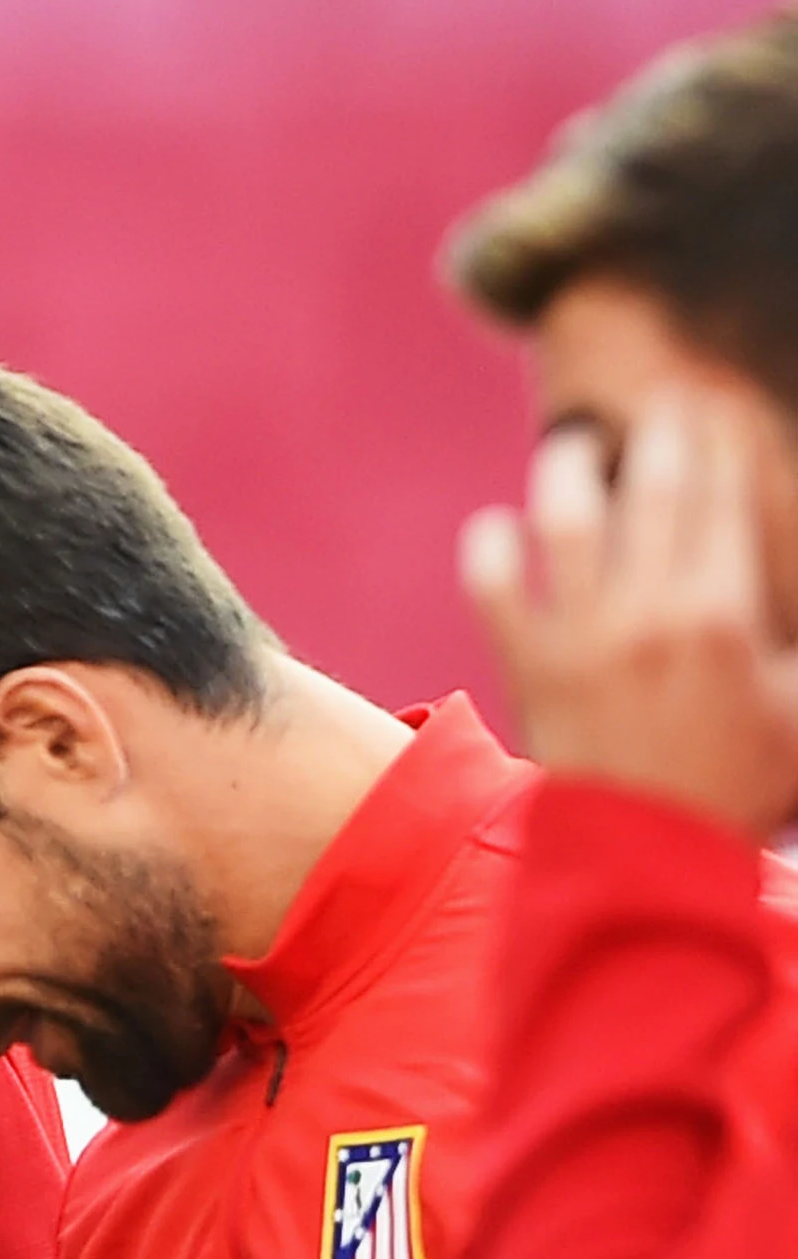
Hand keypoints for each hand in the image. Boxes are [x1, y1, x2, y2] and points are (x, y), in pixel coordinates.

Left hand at [462, 395, 797, 841]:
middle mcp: (650, 611)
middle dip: (661, 434)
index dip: (716, 444)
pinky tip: (500, 529)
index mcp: (725, 615)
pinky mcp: (528, 664)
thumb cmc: (740, 785)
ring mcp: (582, 635)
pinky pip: (493, 588)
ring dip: (570, 471)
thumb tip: (794, 596)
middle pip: (653, 490)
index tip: (712, 410)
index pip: (720, 500)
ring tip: (575, 448)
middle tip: (661, 404)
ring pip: (566, 521)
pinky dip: (490, 551)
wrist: (652, 854)